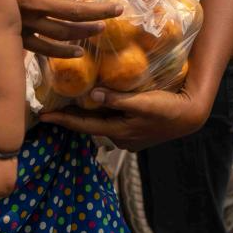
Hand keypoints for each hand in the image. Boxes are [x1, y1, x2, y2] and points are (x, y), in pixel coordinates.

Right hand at [3, 0, 120, 57]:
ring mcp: (24, 21)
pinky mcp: (17, 37)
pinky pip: (44, 48)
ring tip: (102, 28)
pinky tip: (79, 52)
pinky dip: (62, 51)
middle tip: (118, 8)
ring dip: (85, 31)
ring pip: (62, 31)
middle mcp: (31, 0)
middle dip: (98, 9)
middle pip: (72, 9)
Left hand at [40, 87, 206, 150]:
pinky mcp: (135, 128)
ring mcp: (128, 135)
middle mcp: (120, 137)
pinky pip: (111, 119)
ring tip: (66, 99)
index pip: (84, 126)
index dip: (63, 119)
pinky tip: (94, 98)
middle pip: (89, 125)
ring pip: (100, 122)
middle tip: (50, 104)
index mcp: (118, 132)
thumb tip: (91, 95)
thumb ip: (118, 99)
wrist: (191, 115)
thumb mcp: (143, 102)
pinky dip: (100, 109)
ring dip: (85, 112)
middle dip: (70, 115)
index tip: (42, 115)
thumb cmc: (168, 109)